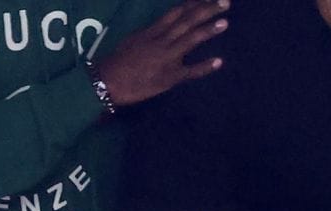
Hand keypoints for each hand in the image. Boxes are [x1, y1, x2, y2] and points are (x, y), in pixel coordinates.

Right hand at [93, 0, 227, 108]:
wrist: (105, 83)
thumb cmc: (115, 64)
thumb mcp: (131, 41)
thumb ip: (148, 35)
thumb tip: (161, 28)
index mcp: (151, 32)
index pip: (175, 13)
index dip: (191, 4)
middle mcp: (161, 41)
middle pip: (187, 22)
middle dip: (206, 10)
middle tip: (225, 2)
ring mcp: (166, 59)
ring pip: (190, 40)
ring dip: (207, 30)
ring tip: (225, 22)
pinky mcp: (168, 78)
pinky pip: (188, 72)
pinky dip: (204, 67)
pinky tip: (218, 62)